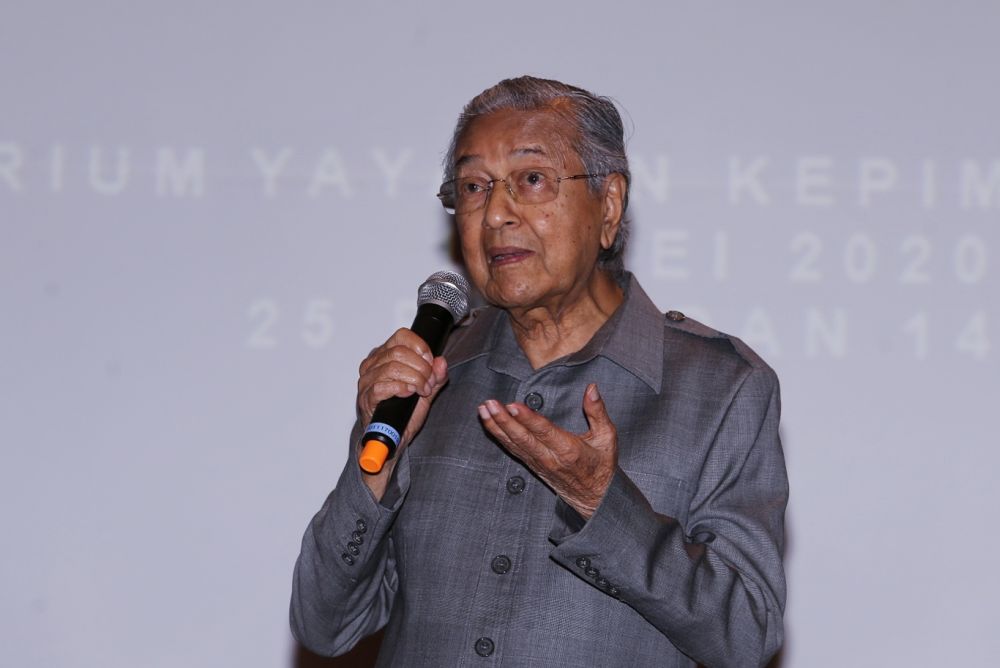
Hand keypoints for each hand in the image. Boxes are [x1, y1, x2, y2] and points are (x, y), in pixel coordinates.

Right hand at [356, 328, 447, 494]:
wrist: (392, 440)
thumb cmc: (404, 413)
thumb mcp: (426, 391)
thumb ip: (436, 376)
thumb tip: (441, 362)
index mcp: (384, 356)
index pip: (401, 336)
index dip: (420, 347)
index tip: (431, 362)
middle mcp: (372, 365)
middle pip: (399, 351)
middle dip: (421, 367)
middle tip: (429, 382)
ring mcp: (366, 382)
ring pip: (392, 367)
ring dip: (415, 379)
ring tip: (423, 391)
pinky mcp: (366, 399)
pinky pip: (382, 386)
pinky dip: (400, 387)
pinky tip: (409, 394)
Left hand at [478, 383, 616, 518]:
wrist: (596, 498)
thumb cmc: (602, 465)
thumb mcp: (607, 438)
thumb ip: (598, 411)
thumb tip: (591, 388)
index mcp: (569, 450)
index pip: (544, 432)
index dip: (528, 419)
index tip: (513, 405)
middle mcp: (550, 458)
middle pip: (522, 439)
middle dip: (504, 420)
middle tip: (490, 404)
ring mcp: (538, 464)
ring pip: (513, 444)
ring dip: (496, 427)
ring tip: (483, 409)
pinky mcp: (532, 465)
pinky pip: (513, 450)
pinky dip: (499, 436)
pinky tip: (489, 423)